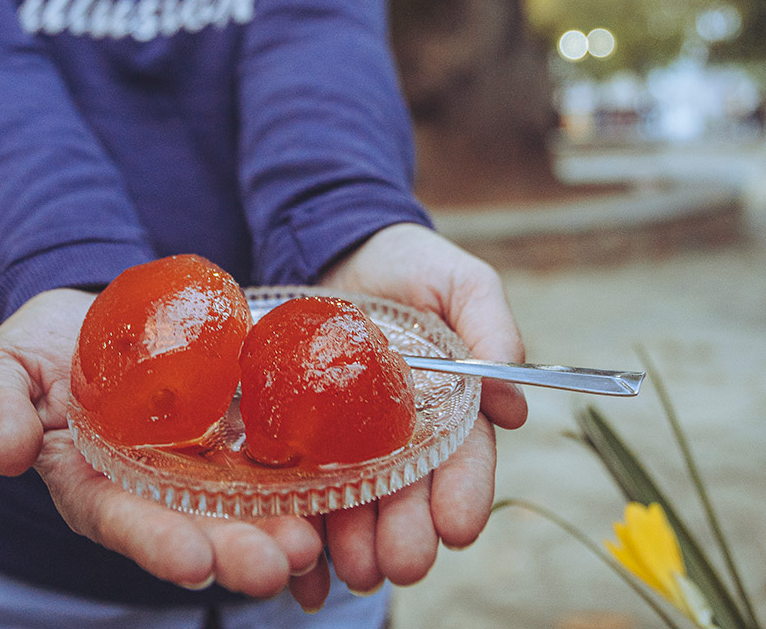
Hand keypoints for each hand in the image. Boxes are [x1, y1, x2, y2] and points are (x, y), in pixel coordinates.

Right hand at [0, 289, 321, 599]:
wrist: (95, 312)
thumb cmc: (40, 346)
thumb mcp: (2, 364)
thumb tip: (8, 452)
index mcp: (91, 483)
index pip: (122, 522)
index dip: (156, 543)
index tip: (192, 562)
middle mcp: (152, 486)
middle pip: (195, 528)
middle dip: (235, 551)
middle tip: (278, 565)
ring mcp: (199, 461)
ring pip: (242, 504)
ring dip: (278, 528)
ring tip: (314, 546)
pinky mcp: (236, 428)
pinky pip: (273, 455)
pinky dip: (303, 477)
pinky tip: (338, 491)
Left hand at [313, 223, 527, 602]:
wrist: (340, 249)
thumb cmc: (412, 264)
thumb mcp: (461, 282)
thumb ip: (491, 327)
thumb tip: (514, 406)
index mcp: (450, 410)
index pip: (464, 462)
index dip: (464, 496)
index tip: (458, 526)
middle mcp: (404, 439)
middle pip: (410, 496)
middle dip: (409, 534)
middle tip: (403, 563)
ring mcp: (351, 443)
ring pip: (358, 505)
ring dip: (360, 543)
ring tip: (356, 567)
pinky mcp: (302, 439)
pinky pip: (304, 490)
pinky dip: (306, 531)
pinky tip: (304, 561)